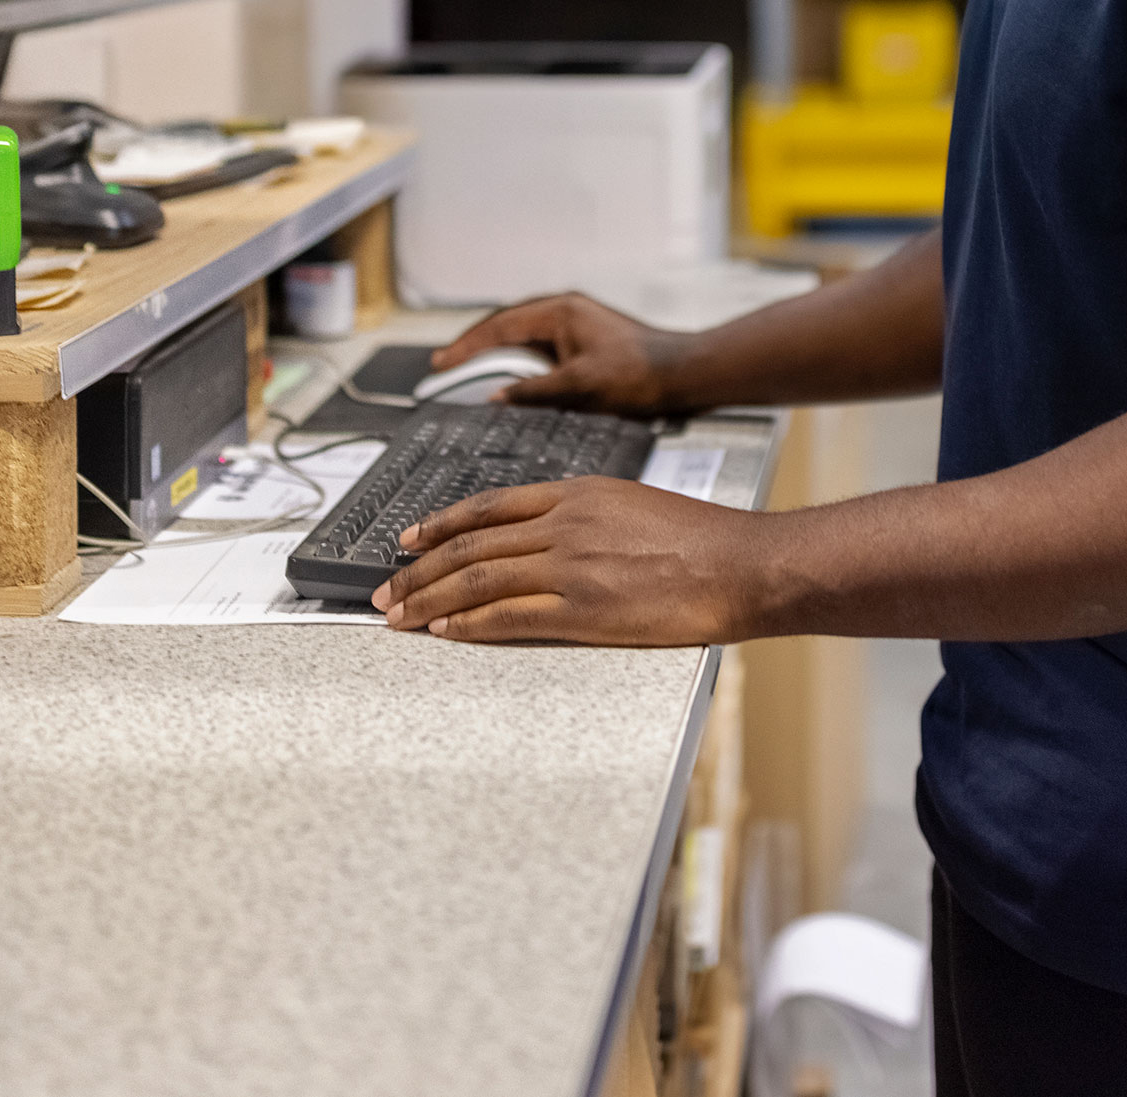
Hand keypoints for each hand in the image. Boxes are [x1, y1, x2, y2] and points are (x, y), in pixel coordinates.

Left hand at [372, 477, 772, 645]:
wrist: (741, 564)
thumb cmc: (702, 540)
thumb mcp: (632, 504)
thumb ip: (584, 516)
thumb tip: (549, 534)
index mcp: (576, 495)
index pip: (488, 507)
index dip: (440, 523)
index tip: (409, 539)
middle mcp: (565, 524)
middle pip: (471, 544)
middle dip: (418, 567)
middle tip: (385, 587)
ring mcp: (571, 567)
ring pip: (478, 578)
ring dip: (429, 597)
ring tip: (398, 615)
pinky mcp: (583, 611)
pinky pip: (508, 617)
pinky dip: (469, 624)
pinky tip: (445, 631)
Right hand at [431, 294, 695, 415]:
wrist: (684, 374)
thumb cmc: (642, 374)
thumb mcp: (581, 386)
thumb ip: (534, 391)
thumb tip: (496, 397)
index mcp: (560, 312)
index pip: (499, 327)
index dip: (466, 347)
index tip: (440, 363)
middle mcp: (565, 312)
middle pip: (506, 328)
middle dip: (474, 349)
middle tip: (444, 368)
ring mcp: (574, 326)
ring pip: (522, 339)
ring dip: (497, 358)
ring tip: (469, 377)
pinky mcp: (583, 342)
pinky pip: (540, 350)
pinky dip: (520, 366)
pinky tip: (511, 383)